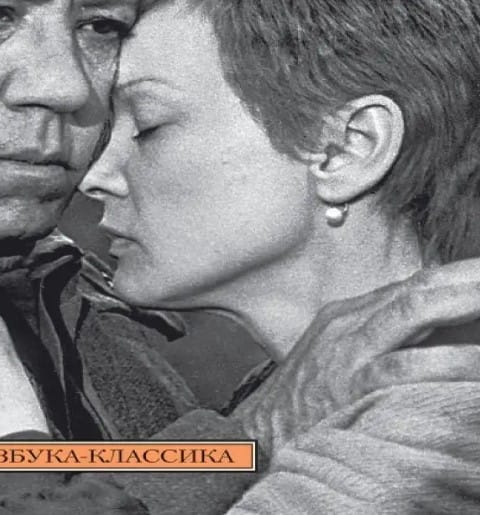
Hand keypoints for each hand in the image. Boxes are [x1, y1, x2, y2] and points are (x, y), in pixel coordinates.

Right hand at [233, 258, 479, 456]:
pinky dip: (450, 361)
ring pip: (416, 310)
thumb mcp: (338, 361)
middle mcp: (350, 323)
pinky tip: (478, 364)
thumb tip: (434, 338)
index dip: (456, 277)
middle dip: (466, 276)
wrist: (256, 438)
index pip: (412, 286)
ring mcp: (351, 350)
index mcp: (349, 316)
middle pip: (418, 287)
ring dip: (466, 301)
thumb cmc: (303, 407)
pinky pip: (408, 367)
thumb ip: (379, 344)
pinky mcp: (352, 385)